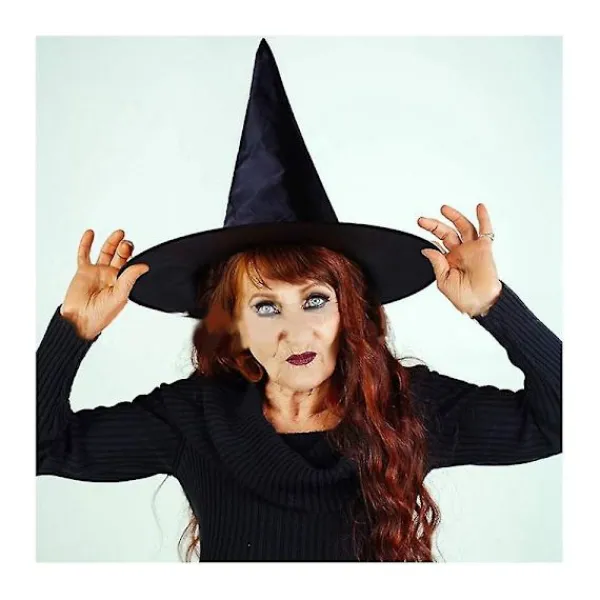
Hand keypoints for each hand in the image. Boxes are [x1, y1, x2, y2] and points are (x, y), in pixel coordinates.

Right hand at [60, 229, 149, 339]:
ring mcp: (98, 272)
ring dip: (112, 242)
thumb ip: (130, 279)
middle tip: (126, 242)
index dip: (134, 257)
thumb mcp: (119, 296)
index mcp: (123, 283)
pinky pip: (84, 254)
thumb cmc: (100, 314)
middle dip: (125, 247)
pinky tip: (90, 233)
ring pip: (106, 252)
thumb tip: (144, 266)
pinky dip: (86, 243)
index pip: (132, 265)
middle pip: (120, 256)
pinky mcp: (83, 271)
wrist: (79, 319)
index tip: (135, 251)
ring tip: (119, 233)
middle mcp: (112, 276)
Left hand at [417, 203, 501, 317]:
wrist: (482, 303)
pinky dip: (483, 218)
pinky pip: (485, 230)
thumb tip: (427, 249)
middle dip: (434, 225)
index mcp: (448, 261)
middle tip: (422, 220)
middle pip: (446, 232)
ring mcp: (472, 249)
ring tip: (444, 209)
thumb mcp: (443, 281)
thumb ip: (436, 263)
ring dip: (454, 216)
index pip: (437, 243)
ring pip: (463, 227)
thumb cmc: (465, 298)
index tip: (420, 228)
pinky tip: (479, 208)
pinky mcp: (484, 248)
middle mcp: (460, 253)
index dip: (429, 235)